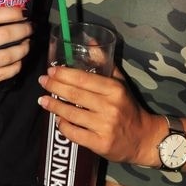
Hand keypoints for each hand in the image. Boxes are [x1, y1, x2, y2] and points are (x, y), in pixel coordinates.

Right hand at [0, 7, 31, 93]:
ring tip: (27, 44)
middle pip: (5, 35)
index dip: (13, 12)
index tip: (23, 12)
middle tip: (30, 28)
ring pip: (8, 56)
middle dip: (24, 30)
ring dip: (23, 49)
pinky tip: (18, 61)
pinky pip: (2, 74)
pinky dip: (15, 67)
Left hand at [38, 66, 159, 165]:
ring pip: (72, 114)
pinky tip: (57, 119)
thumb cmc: (128, 106)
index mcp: (114, 90)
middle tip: (42, 82)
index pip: (84, 79)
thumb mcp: (120, 83)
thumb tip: (90, 41)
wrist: (143, 138)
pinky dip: (63, 126)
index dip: (64, 74)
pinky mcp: (100, 144)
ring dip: (54, 106)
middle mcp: (110, 107)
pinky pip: (75, 134)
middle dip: (55, 87)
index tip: (50, 71)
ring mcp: (104, 127)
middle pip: (75, 94)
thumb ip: (105, 63)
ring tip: (42, 100)